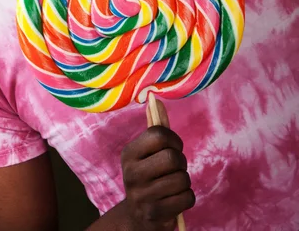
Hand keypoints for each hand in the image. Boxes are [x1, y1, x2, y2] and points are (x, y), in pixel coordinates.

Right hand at [121, 99, 194, 230]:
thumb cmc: (148, 176)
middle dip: (181, 162)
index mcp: (129, 154)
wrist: (138, 216)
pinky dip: (187, 197)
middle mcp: (131, 174)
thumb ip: (155, 129)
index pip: (159, 134)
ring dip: (184, 181)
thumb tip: (155, 99)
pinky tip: (174, 199)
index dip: (174, 139)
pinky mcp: (154, 214)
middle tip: (175, 168)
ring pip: (183, 179)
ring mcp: (141, 196)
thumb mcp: (147, 153)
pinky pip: (187, 198)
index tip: (173, 147)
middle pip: (173, 158)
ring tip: (173, 184)